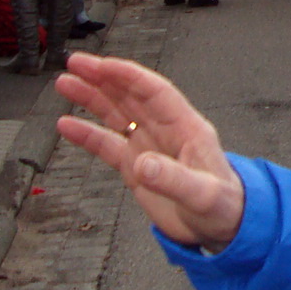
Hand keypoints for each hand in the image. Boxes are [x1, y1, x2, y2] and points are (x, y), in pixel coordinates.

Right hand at [55, 53, 244, 249]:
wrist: (225, 225)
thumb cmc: (225, 205)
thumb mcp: (203, 195)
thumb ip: (174, 180)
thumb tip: (144, 165)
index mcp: (186, 128)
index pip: (154, 92)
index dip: (128, 76)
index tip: (101, 65)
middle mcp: (165, 132)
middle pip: (131, 96)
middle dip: (103, 78)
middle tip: (75, 63)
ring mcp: (149, 148)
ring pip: (117, 114)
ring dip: (92, 98)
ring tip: (65, 84)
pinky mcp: (137, 167)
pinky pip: (108, 145)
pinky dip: (87, 134)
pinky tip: (67, 125)